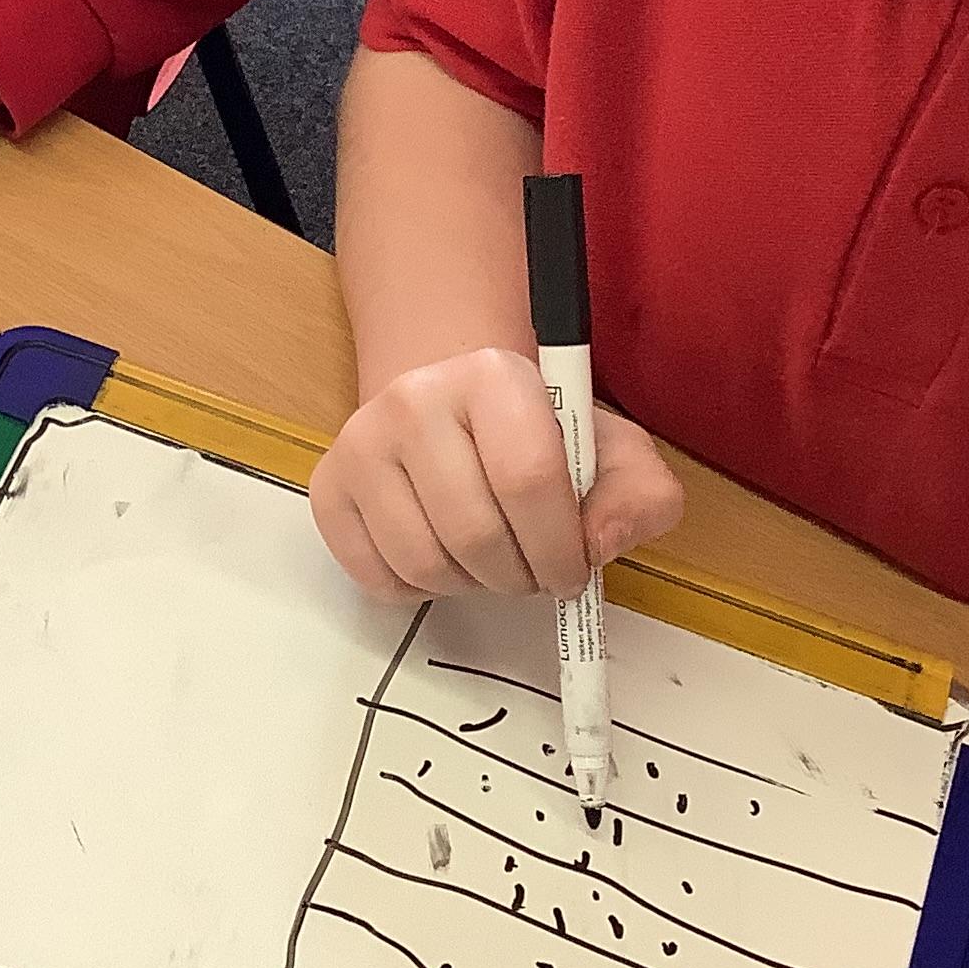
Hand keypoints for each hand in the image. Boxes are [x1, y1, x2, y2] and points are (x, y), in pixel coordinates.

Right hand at [312, 348, 685, 599]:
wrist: (454, 410)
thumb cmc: (538, 438)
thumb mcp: (612, 453)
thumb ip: (638, 496)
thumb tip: (598, 544)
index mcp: (493, 376)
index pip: (527, 479)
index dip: (559, 547)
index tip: (572, 571)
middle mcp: (415, 398)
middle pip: (475, 533)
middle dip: (518, 577)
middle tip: (532, 572)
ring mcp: (362, 442)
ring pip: (423, 563)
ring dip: (470, 587)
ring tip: (490, 562)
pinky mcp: (330, 487)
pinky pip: (377, 577)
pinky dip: (419, 591)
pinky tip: (444, 558)